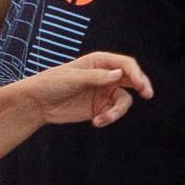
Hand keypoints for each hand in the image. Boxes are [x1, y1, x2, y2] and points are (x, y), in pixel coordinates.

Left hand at [16, 52, 148, 129]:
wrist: (37, 104)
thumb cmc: (51, 83)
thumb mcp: (73, 78)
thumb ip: (96, 77)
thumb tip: (118, 75)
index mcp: (99, 62)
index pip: (125, 65)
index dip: (136, 73)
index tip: (141, 85)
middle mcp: (105, 76)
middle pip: (131, 79)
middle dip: (141, 86)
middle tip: (148, 94)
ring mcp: (104, 92)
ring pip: (124, 100)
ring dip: (117, 112)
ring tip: (102, 119)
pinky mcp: (100, 108)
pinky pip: (113, 113)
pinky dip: (109, 119)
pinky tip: (96, 122)